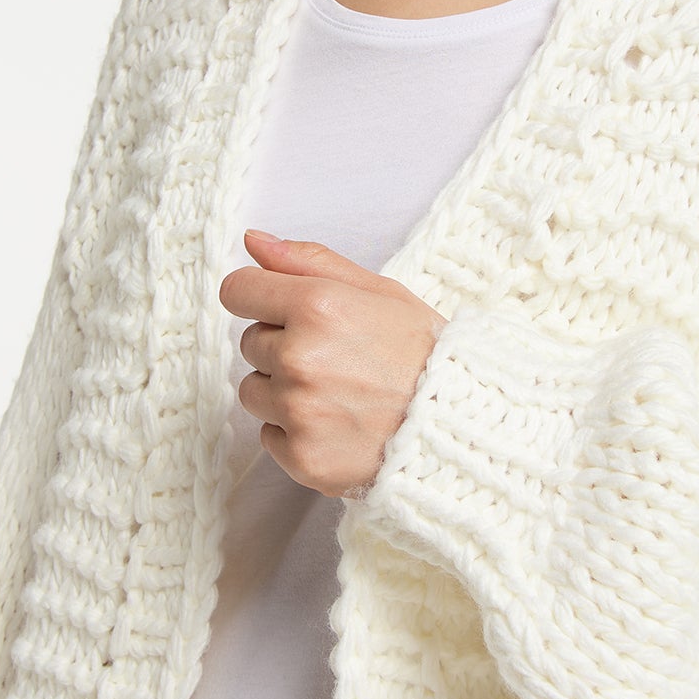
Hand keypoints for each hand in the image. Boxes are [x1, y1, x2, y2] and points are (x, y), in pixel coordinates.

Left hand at [219, 229, 446, 498]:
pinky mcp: (302, 457)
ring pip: (252, 391)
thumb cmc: (425, 353)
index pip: (238, 290)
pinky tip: (338, 425)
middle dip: (283, 346)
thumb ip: (310, 261)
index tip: (284, 311)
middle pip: (249, 343)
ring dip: (283, 391)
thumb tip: (252, 241)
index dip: (260, 297)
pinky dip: (295, 433)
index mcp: (317, 306)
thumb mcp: (379, 291)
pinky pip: (269, 435)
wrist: (461, 425)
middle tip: (337, 358)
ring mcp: (299, 411)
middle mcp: (300, 358)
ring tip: (337, 394)